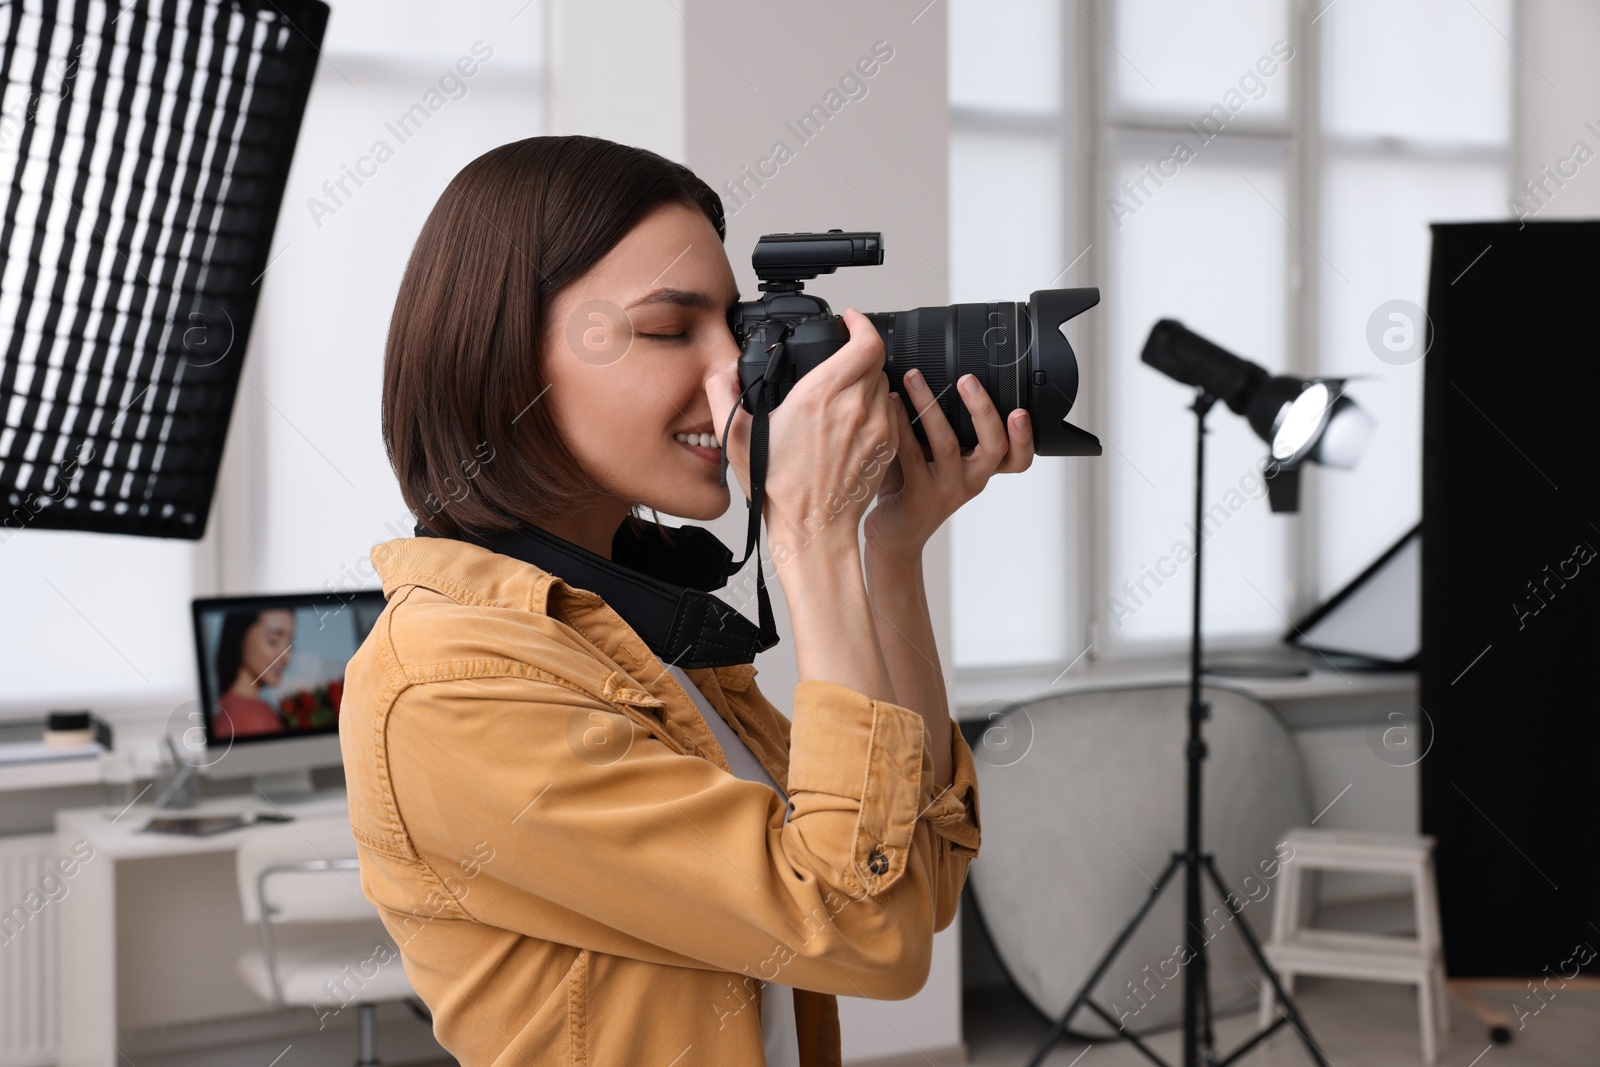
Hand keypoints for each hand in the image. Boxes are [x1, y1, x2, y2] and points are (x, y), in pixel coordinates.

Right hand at [706, 308, 896, 556]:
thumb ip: (723, 396)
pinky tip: (853, 419)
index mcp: (820, 397)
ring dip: (867, 380)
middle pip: (874, 359)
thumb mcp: (736, 439)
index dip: (861, 323)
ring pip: (883, 383)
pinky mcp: (887, 445)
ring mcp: (876, 426)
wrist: (814, 529)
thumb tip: (720, 373)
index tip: (850, 320)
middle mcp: (855, 407)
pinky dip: (876, 406)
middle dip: (857, 352)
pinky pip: (890, 410)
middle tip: (840, 358)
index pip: (864, 342)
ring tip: (843, 394)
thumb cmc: (781, 491)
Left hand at [863, 368, 1033, 560]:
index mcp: (981, 469)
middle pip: (995, 445)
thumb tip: (931, 374)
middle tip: (967, 379)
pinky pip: (912, 454)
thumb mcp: (937, 457)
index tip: (1021, 410)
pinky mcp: (920, 496)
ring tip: (914, 378)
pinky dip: (901, 424)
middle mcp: (971, 480)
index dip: (1026, 436)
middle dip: (983, 408)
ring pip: (947, 443)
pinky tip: (892, 403)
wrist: (894, 535)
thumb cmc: (914, 488)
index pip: (1019, 457)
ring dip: (929, 405)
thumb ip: (943, 426)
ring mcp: (948, 490)